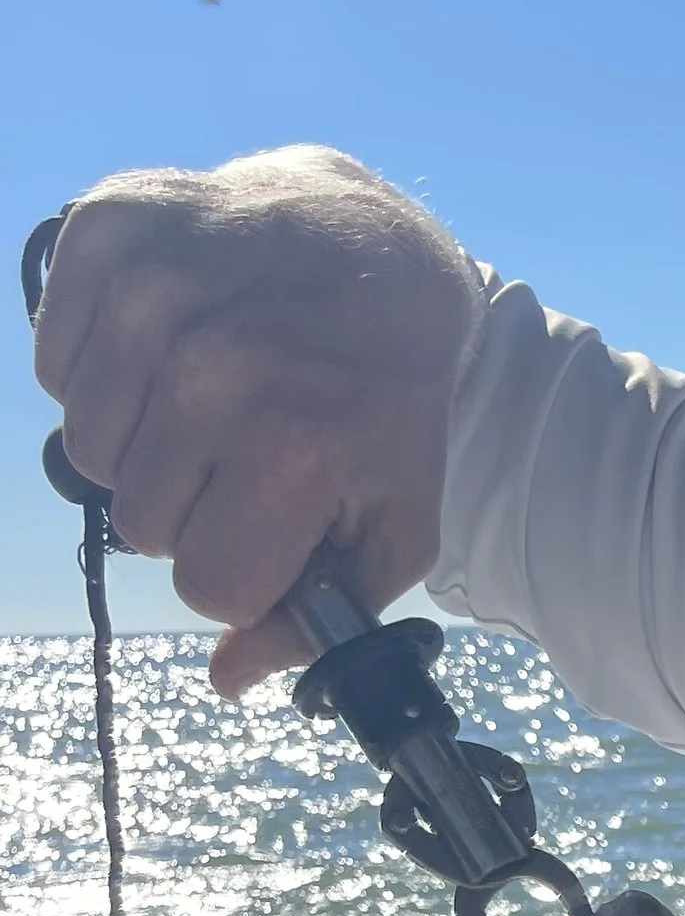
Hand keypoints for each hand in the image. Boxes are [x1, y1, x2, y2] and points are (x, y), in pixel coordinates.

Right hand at [32, 148, 479, 694]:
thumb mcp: (396, 522)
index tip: (273, 524)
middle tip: (246, 451)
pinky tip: (169, 348)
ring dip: (144, 445)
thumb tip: (226, 678)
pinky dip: (102, 373)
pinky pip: (56, 368)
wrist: (376, 247)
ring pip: (89, 451)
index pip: (203, 582)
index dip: (241, 568)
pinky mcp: (106, 237)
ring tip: (208, 400)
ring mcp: (149, 295)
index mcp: (288, 448)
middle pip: (141, 522)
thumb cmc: (387, 399)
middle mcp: (207, 371)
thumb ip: (318, 617)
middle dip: (195, 507)